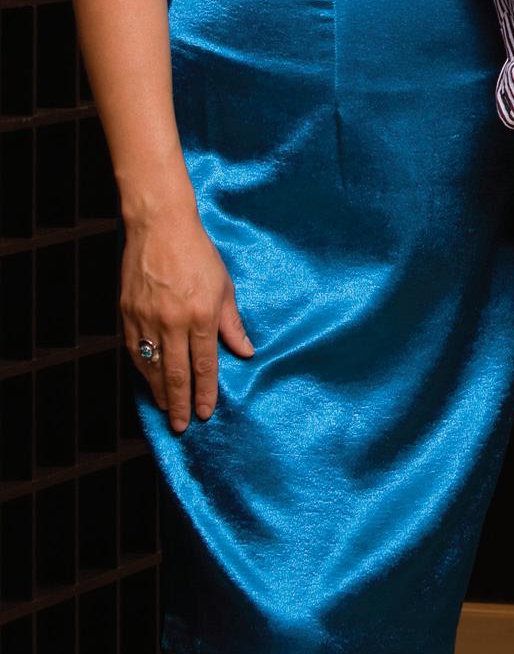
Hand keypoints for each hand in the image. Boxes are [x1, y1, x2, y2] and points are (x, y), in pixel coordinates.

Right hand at [120, 207, 253, 433]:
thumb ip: (232, 323)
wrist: (160, 227)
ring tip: (165, 409)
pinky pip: (133, 351)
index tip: (205, 413)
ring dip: (159, 392)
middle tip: (181, 426)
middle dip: (180, 403)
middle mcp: (173, 322)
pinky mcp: (127, 313)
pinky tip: (148, 381)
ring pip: (152, 367)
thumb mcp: (223, 286)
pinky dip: (141, 370)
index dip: (205, 392)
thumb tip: (246, 352)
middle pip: (177, 373)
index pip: (204, 365)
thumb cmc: (198, 254)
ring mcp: (147, 319)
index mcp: (201, 315)